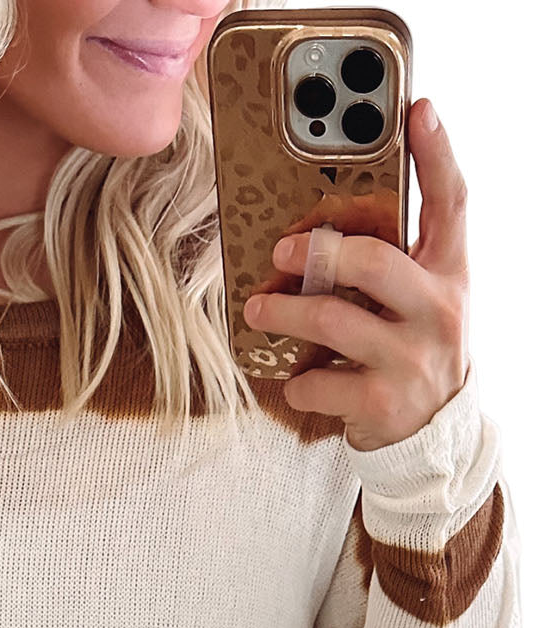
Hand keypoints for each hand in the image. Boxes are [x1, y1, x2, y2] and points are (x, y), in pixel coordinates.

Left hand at [241, 98, 469, 451]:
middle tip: (280, 251)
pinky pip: (318, 383)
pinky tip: (294, 378)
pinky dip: (296, 382)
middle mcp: (437, 312)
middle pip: (374, 263)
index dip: (437, 154)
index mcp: (449, 273)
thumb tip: (325, 223)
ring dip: (284, 313)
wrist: (433, 433)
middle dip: (317, 253)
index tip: (417, 111)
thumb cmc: (414, 349)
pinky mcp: (382, 403)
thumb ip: (396, 259)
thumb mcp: (423, 298)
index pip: (452, 203)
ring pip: (333, 321)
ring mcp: (411, 360)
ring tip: (257, 307)